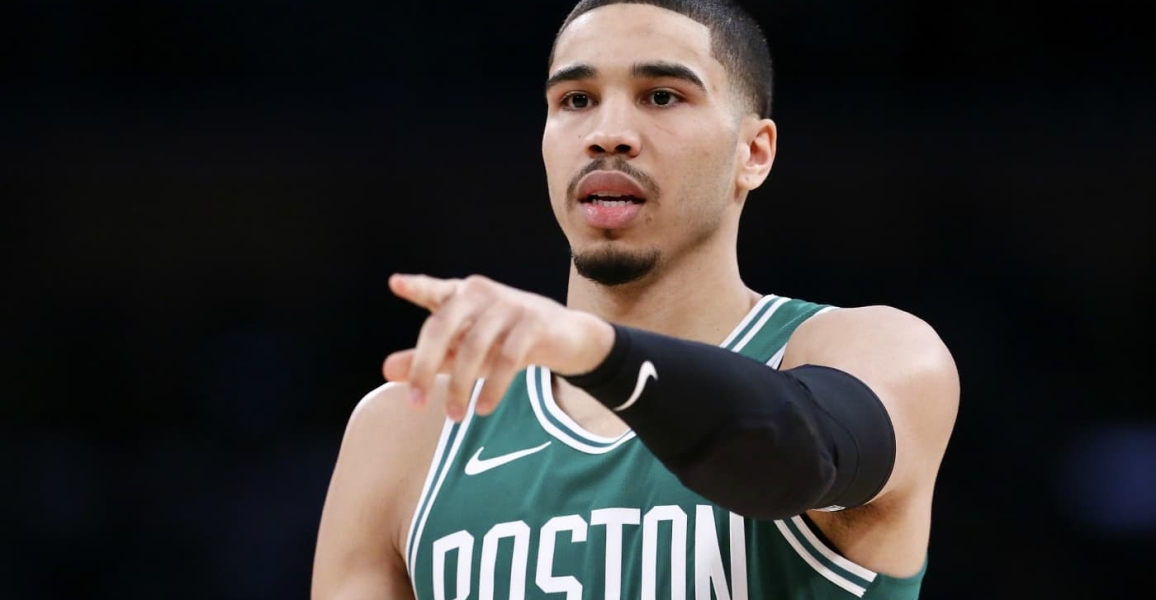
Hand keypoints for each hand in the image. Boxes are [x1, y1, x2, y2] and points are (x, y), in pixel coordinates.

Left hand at [384, 273, 614, 420]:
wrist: (566, 337)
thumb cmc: (506, 340)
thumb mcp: (465, 350)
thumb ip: (428, 358)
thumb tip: (386, 371)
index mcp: (461, 296)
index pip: (434, 291)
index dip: (416, 288)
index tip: (396, 284)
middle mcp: (481, 294)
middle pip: (443, 326)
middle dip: (424, 367)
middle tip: (414, 403)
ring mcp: (509, 306)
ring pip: (474, 348)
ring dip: (460, 386)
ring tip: (454, 416)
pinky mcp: (533, 323)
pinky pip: (508, 359)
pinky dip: (493, 387)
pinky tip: (483, 407)